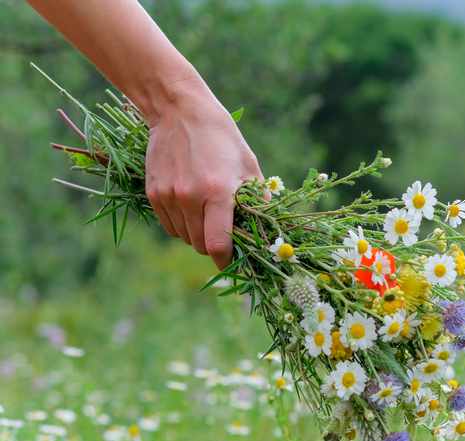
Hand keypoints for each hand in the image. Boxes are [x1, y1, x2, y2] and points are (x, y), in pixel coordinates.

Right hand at [144, 82, 262, 269]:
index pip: (218, 244)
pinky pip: (170, 225)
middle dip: (215, 246)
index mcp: (218, 192)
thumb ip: (258, 200)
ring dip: (198, 235)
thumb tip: (266, 230)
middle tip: (225, 233)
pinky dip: (182, 224)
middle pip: (201, 245)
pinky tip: (191, 206)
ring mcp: (168, 196)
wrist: (178, 109)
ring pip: (184, 237)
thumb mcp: (248, 165)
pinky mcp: (153, 193)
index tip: (234, 261)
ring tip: (208, 213)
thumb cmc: (221, 136)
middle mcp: (190, 197)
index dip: (226, 260)